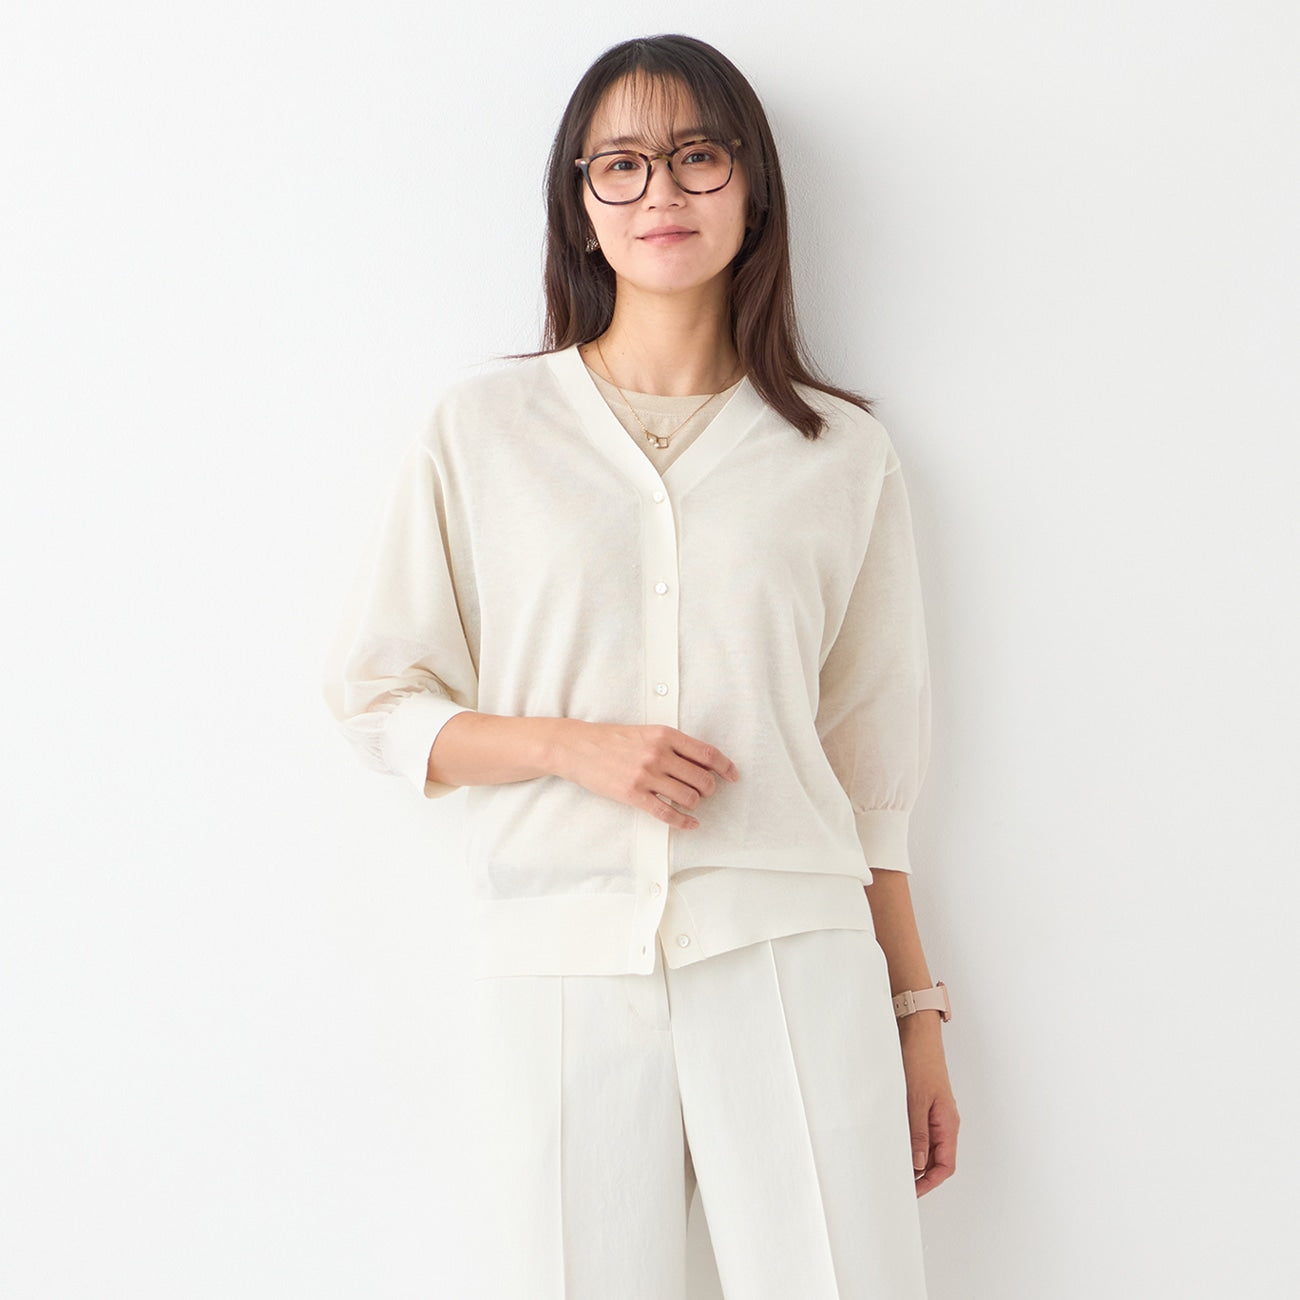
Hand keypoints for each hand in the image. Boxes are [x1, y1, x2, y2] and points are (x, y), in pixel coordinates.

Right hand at [551, 720, 738, 828]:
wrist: (578, 747)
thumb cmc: (612, 739)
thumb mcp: (646, 732)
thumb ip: (673, 745)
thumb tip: (701, 763)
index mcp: (665, 735)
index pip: (707, 753)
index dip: (725, 767)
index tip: (733, 775)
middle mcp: (658, 754)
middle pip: (702, 778)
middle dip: (709, 789)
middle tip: (705, 792)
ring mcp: (646, 775)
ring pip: (688, 797)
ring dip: (695, 804)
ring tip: (690, 803)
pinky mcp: (633, 794)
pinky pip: (667, 813)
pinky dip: (683, 822)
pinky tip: (690, 824)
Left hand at [899, 1018, 958, 1195]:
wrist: (917, 1033)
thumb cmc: (920, 1062)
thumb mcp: (915, 1100)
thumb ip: (917, 1132)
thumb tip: (917, 1164)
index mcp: (948, 1123)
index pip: (945, 1165)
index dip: (929, 1182)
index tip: (911, 1191)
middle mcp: (944, 1122)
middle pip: (937, 1160)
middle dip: (920, 1176)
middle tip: (898, 1184)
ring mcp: (934, 1114)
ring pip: (927, 1147)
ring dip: (913, 1159)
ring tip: (893, 1167)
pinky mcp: (924, 1105)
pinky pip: (920, 1132)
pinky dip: (909, 1142)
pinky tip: (893, 1143)